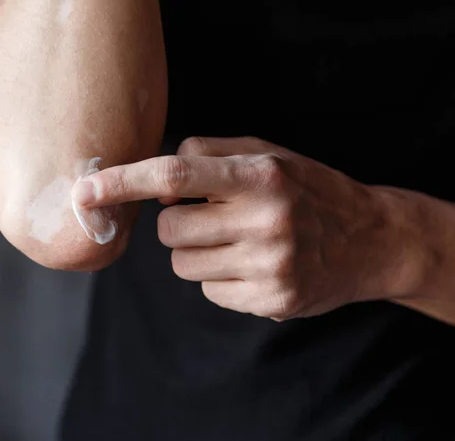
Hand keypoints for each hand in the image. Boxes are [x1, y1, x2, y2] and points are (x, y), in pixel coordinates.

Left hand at [72, 137, 421, 319]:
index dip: (123, 182)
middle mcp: (265, 221)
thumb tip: (154, 176)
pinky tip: (251, 264)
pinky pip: (209, 291)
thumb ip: (209, 153)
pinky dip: (218, 276)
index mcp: (260, 176)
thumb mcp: (268, 155)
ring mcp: (268, 266)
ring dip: (197, 251)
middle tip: (210, 216)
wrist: (370, 240)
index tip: (84, 191)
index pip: (175, 175)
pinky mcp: (270, 301)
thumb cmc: (310, 189)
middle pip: (169, 230)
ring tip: (237, 239)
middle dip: (176, 223)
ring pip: (183, 265)